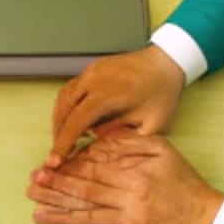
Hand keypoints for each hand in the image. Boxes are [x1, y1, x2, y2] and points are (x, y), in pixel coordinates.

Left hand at [28, 131, 223, 223]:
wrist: (207, 216)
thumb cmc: (185, 181)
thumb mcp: (164, 150)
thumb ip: (132, 144)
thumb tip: (101, 143)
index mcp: (132, 173)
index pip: (91, 169)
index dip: (66, 169)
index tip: (45, 168)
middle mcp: (127, 197)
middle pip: (84, 192)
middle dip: (55, 190)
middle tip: (31, 187)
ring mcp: (129, 219)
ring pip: (88, 216)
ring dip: (60, 215)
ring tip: (37, 214)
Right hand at [48, 45, 185, 156]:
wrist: (167, 62)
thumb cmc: (162, 93)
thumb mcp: (151, 124)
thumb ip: (123, 138)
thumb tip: (96, 145)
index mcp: (109, 93)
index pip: (76, 121)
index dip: (63, 143)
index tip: (55, 161)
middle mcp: (95, 79)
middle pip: (64, 110)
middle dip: (57, 135)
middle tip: (57, 156)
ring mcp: (91, 71)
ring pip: (63, 99)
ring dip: (59, 121)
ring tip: (61, 141)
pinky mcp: (91, 69)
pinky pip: (70, 90)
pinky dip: (65, 108)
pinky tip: (69, 122)